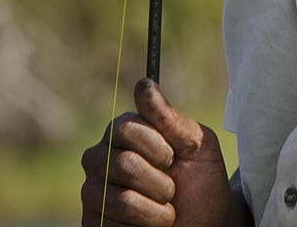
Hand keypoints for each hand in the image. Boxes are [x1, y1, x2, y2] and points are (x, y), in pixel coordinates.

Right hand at [81, 78, 235, 226]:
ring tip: (164, 209)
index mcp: (124, 131)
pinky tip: (147, 226)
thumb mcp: (196, 144)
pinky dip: (144, 226)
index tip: (173, 156)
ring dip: (156, 209)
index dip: (157, 146)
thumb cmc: (201, 181)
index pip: (127, 127)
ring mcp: (93, 191)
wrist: (204, 224)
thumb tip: (142, 83)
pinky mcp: (92, 222)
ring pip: (122, 199)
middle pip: (124, 164)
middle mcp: (100, 158)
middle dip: (161, 182)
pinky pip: (115, 224)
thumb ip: (168, 117)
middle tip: (172, 188)